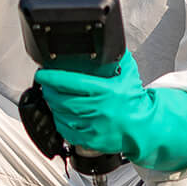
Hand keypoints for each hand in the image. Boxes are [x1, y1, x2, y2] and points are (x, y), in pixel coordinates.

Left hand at [35, 52, 186, 172]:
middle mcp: (98, 110)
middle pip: (63, 100)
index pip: (72, 83)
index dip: (53, 78)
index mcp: (106, 92)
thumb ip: (116, 59)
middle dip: (49, 91)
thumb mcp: (128, 74)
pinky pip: (66, 131)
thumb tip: (106, 44)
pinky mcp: (91, 141)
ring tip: (51, 97)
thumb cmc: (134, 100)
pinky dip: (59, 121)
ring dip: (52, 106)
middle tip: (46, 85)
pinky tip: (59, 114)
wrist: (144, 127)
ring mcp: (94, 127)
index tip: (42, 74)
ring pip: (62, 116)